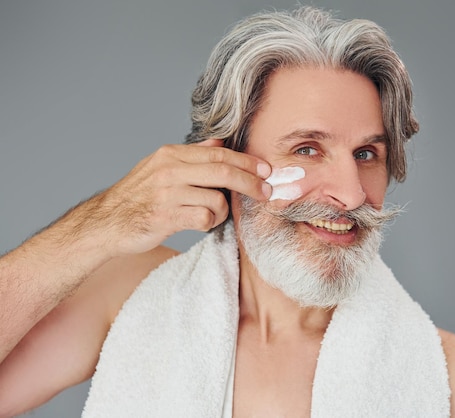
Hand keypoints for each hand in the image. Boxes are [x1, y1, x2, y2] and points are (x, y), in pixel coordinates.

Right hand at [85, 139, 271, 256]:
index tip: (265, 169)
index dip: (246, 161)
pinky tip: (199, 223)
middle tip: (266, 191)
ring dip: (222, 211)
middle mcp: (169, 170)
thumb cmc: (137, 196)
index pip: (218, 154)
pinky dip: (209, 224)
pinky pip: (204, 219)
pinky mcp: (165, 217)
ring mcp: (166, 193)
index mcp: (171, 155)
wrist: (105, 223)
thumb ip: (192, 155)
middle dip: (251, 182)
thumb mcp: (161, 167)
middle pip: (223, 172)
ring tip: (210, 214)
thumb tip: (220, 141)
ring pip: (216, 199)